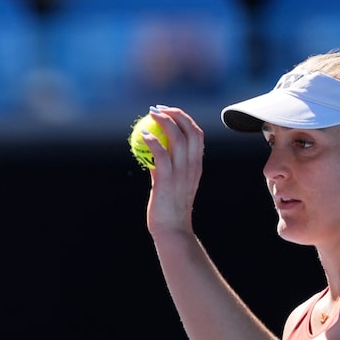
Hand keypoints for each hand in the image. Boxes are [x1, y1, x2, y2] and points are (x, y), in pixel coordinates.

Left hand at [144, 105, 204, 237]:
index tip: (169, 112)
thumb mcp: (173, 183)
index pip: (197, 135)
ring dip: (164, 122)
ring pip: (178, 139)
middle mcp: (192, 167)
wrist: (172, 230)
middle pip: (191, 131)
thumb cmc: (169, 209)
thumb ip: (167, 167)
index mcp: (196, 166)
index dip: (185, 119)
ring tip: (151, 114)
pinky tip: (142, 136)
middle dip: (177, 114)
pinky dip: (152, 141)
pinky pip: (160, 155)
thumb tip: (154, 151)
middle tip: (158, 109)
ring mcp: (181, 173)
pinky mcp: (167, 181)